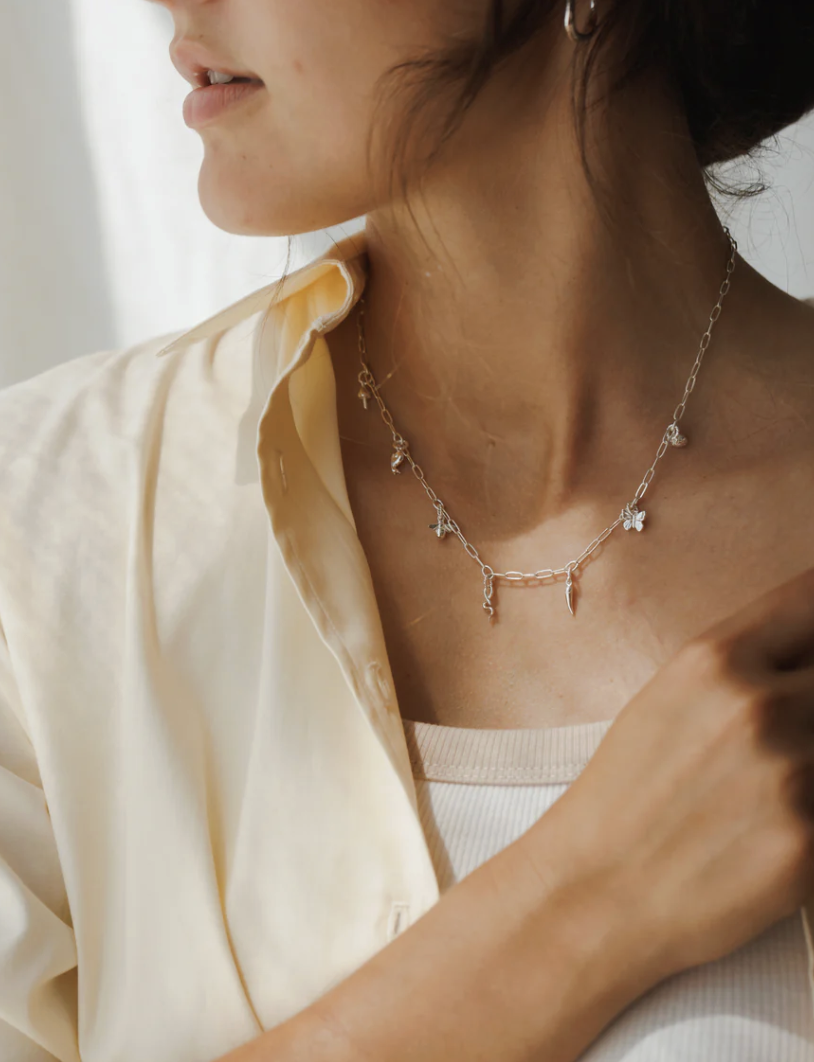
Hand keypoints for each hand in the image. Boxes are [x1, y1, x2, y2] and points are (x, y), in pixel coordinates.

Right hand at [534, 564, 813, 978]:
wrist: (596, 891)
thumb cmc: (626, 794)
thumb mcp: (668, 701)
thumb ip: (747, 665)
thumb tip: (807, 656)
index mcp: (713, 659)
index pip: (813, 600)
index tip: (808, 654)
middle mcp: (756, 705)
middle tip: (792, 730)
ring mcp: (789, 774)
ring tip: (770, 785)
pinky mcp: (809, 843)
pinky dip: (811, 811)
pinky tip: (777, 824)